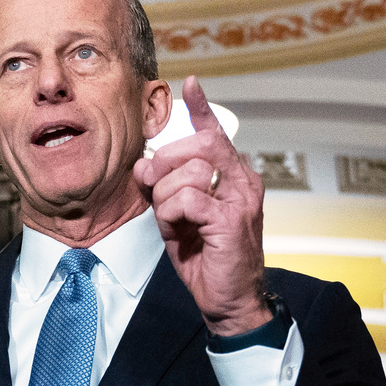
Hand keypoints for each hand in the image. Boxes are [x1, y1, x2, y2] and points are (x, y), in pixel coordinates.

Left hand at [133, 76, 271, 335]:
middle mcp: (243, 181)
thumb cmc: (206, 258)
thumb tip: (142, 163)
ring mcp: (240, 199)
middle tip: (153, 185)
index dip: (201, 108)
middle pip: (198, 145)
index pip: (216, 133)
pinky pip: (187, 198)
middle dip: (165, 162)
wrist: (228, 301)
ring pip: (189, 171)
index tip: (190, 84)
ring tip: (173, 221)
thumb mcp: (178, 216)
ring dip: (166, 196)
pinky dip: (172, 213)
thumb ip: (164, 188)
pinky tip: (179, 229)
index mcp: (233, 176)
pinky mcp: (230, 219)